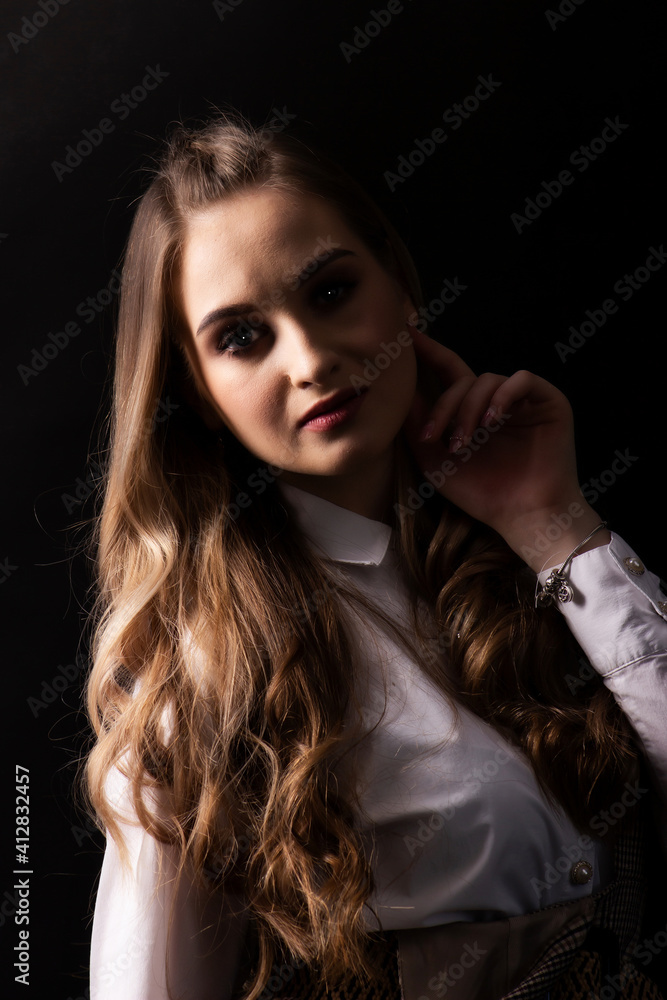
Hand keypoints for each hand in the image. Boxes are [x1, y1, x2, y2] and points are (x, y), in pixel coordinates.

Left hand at [401, 325, 609, 569]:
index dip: (428, 351)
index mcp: (471, 411)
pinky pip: (521, 380)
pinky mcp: (548, 401)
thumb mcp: (434, 459)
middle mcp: (496, 402)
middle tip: (435, 436)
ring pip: (487, 380)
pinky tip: (492, 421)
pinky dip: (502, 397)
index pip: (448, 371)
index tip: (406, 334)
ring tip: (463, 441)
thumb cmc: (480, 493)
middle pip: (463, 380)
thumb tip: (400, 389)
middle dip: (444, 405)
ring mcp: (523, 401)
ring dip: (468, 408)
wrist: (522, 516)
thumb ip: (418, 424)